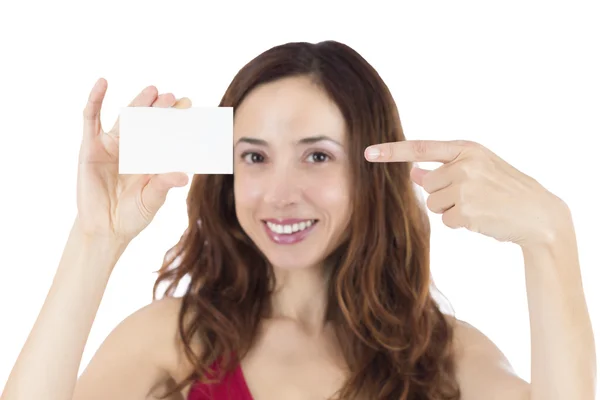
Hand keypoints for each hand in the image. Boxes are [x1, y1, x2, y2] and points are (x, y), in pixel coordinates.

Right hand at [76, 78, 190, 242]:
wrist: (105, 229)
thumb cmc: (132, 215)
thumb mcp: (151, 199)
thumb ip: (164, 185)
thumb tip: (184, 176)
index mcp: (152, 158)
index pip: (167, 134)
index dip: (177, 121)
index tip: (191, 109)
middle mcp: (134, 148)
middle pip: (150, 122)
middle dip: (162, 109)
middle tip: (176, 98)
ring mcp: (112, 145)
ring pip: (127, 118)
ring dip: (140, 102)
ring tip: (153, 90)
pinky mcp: (91, 147)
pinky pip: (91, 119)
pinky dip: (96, 99)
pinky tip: (103, 83)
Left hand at [364, 140, 569, 247]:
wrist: (537, 213)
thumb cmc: (505, 190)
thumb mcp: (478, 169)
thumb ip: (445, 168)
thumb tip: (414, 173)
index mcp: (467, 149)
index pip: (422, 148)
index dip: (393, 151)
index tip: (368, 151)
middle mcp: (465, 164)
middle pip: (428, 185)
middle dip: (443, 194)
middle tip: (472, 196)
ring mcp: (466, 187)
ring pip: (434, 203)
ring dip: (451, 209)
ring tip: (478, 206)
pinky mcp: (468, 210)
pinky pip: (446, 220)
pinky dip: (460, 223)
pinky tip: (481, 218)